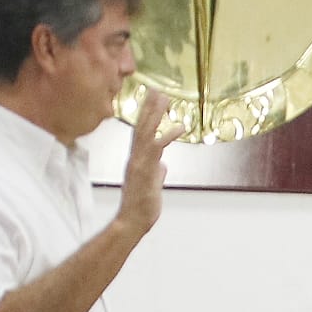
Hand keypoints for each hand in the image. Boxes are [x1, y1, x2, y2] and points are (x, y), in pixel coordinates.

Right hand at [116, 92, 185, 238]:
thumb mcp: (152, 185)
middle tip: (157, 89)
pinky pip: (157, 149)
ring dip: (155, 114)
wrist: (132, 222)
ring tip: (164, 97)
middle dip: (149, 107)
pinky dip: (167, 136)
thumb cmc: (141, 206)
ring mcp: (139, 163)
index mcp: (137, 159)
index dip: (146, 115)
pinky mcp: (146, 170)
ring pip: (146, 132)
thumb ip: (156, 173)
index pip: (140, 132)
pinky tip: (179, 127)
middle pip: (141, 126)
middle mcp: (135, 157)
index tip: (151, 99)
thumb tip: (162, 167)